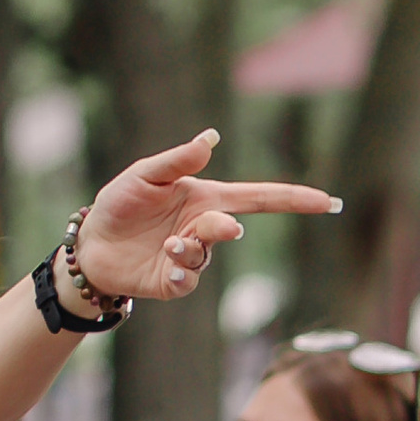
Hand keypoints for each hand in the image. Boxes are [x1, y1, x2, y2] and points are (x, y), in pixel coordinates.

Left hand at [72, 131, 338, 305]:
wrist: (91, 243)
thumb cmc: (120, 203)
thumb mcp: (146, 175)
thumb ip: (179, 160)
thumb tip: (212, 137)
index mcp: (205, 199)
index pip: (259, 198)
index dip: (294, 199)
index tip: (328, 201)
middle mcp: (203, 229)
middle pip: (231, 229)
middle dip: (223, 229)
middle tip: (220, 228)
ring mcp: (191, 257)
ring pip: (206, 257)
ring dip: (190, 250)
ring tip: (167, 245)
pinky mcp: (174, 283)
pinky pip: (189, 281)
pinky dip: (181, 274)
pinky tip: (165, 267)